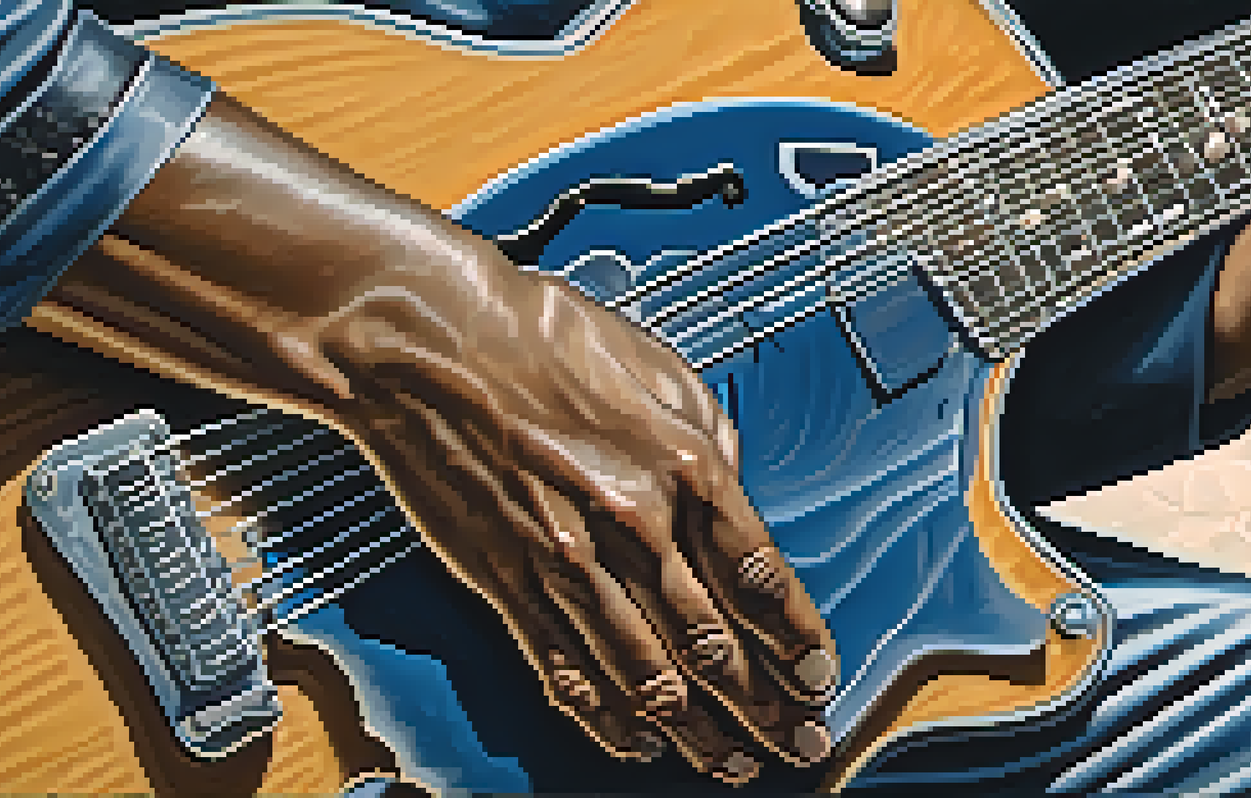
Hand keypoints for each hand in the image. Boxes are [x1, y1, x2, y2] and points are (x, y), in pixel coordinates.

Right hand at [37, 94, 837, 781]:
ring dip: (699, 735)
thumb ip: (709, 442)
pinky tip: (637, 745)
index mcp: (684, 471)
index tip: (819, 680)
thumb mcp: (658, 367)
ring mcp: (569, 566)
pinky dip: (607, 719)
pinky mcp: (512, 585)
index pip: (762, 582)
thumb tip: (734, 493)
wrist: (430, 344)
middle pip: (717, 648)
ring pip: (649, 677)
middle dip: (768, 711)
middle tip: (802, 749)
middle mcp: (636, 531)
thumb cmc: (542, 339)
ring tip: (733, 768)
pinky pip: (568, 671)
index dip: (798, 643)